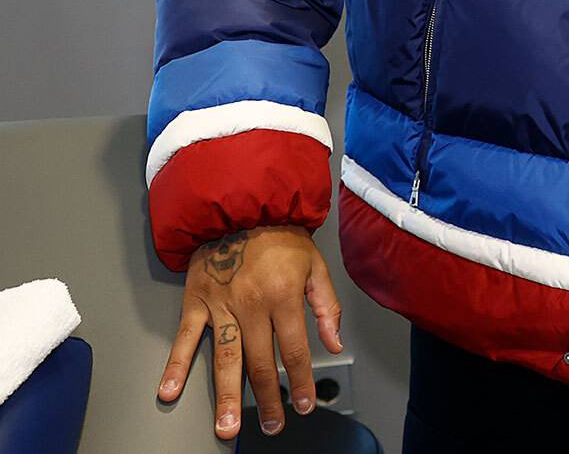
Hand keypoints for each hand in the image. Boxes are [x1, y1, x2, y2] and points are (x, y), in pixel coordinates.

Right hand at [156, 225, 341, 439]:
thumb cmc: (282, 236)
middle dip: (269, 398)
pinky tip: (170, 392)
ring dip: (226, 396)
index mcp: (284, 296)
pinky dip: (176, 366)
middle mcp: (253, 305)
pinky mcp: (196, 301)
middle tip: (272, 425)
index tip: (304, 403)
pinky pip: (184, 338)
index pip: (296, 349)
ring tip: (227, 427)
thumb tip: (335, 343)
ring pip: (224, 359)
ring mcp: (221, 306)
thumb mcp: (316, 265)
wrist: (243, 204)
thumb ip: (327, 306)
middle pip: (261, 362)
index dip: (302, 380)